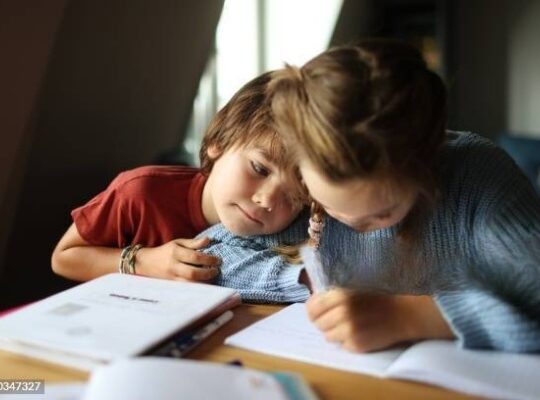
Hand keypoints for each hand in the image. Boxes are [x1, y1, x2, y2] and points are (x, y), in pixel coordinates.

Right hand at [135, 237, 220, 280]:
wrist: (145, 263)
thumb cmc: (165, 251)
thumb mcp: (178, 242)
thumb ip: (193, 243)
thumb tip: (209, 240)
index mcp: (175, 252)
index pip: (195, 257)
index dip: (209, 260)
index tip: (218, 260)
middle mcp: (173, 266)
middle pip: (193, 273)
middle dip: (208, 273)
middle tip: (217, 270)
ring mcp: (171, 277)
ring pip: (190, 284)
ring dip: (204, 282)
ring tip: (212, 278)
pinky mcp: (171, 285)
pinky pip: (186, 288)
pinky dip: (197, 287)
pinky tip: (204, 284)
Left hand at [306, 289, 453, 352]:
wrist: (404, 313)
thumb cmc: (378, 297)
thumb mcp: (353, 287)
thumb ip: (332, 294)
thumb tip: (312, 300)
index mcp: (339, 295)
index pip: (311, 308)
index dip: (314, 311)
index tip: (319, 313)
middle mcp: (342, 312)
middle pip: (318, 324)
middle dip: (325, 322)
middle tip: (338, 319)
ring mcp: (349, 330)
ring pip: (328, 336)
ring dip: (336, 333)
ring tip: (351, 325)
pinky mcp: (357, 345)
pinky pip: (342, 345)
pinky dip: (348, 341)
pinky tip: (360, 333)